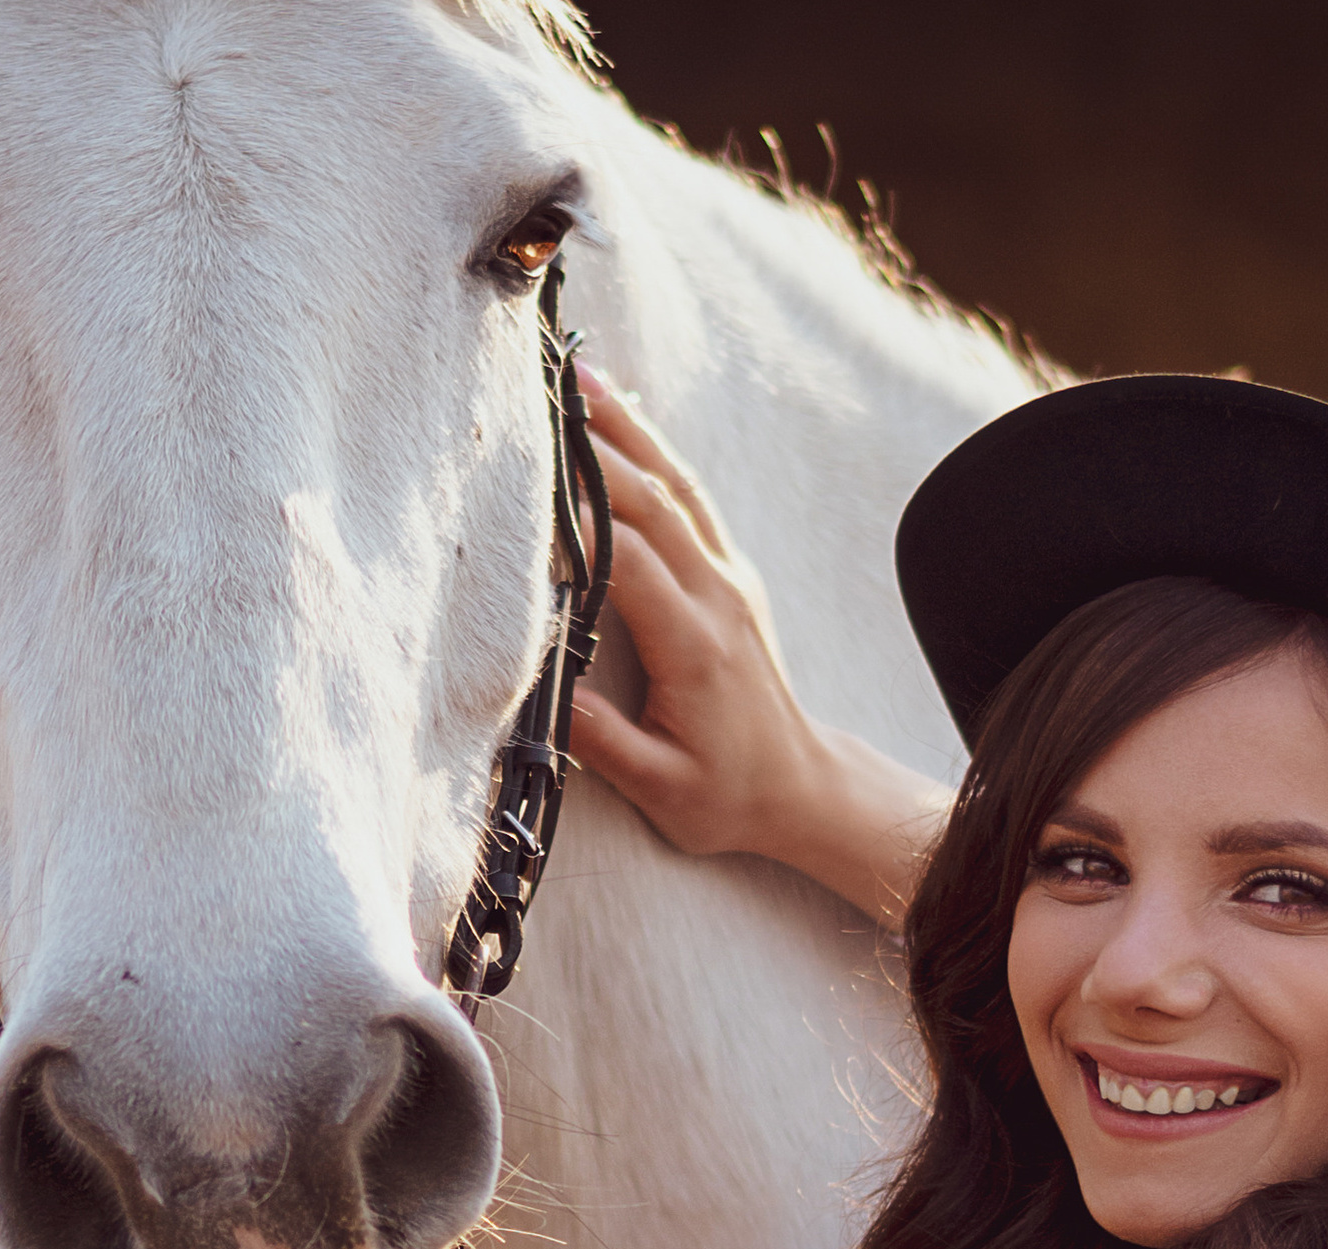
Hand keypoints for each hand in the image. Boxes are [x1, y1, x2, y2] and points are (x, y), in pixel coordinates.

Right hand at [570, 373, 950, 930]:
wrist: (799, 788)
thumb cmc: (728, 795)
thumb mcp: (663, 788)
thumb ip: (604, 743)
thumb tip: (543, 696)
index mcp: (695, 643)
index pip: (630, 560)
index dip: (579, 518)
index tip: (527, 480)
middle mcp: (718, 595)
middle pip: (652, 499)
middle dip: (595, 445)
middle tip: (538, 395)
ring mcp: (730, 577)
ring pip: (676, 484)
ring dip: (627, 427)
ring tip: (577, 374)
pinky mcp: (731, 574)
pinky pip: (692, 497)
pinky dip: (656, 449)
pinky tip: (624, 412)